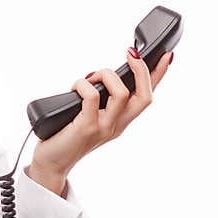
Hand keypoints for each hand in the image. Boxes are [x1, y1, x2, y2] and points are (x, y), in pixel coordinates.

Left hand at [30, 48, 174, 177]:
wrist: (51, 164)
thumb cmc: (65, 137)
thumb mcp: (88, 116)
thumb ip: (98, 100)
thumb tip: (98, 75)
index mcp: (120, 121)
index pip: (146, 96)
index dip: (159, 75)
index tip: (166, 55)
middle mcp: (117, 125)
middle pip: (145, 96)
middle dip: (142, 70)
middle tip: (130, 53)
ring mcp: (104, 127)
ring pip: (122, 93)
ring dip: (107, 74)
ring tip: (91, 76)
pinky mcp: (87, 127)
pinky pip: (92, 96)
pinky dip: (82, 84)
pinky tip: (74, 87)